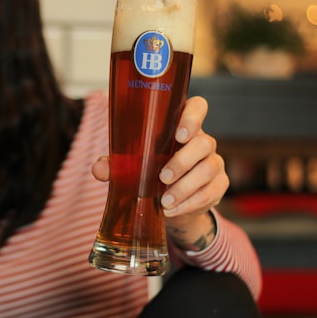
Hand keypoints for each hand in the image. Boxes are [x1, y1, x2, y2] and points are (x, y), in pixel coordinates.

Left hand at [92, 96, 228, 218]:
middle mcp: (202, 141)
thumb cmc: (150, 173)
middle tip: (162, 177)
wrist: (171, 202)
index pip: (198, 107)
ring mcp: (214, 163)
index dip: (193, 116)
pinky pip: (210, 193)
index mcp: (182, 127)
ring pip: (208, 169)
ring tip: (165, 200)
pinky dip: (190, 203)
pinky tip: (172, 209)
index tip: (179, 134)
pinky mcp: (219, 185)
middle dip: (182, 161)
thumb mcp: (133, 167)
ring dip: (185, 186)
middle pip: (204, 142)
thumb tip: (98, 169)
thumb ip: (117, 165)